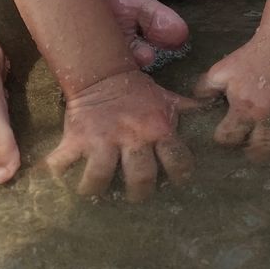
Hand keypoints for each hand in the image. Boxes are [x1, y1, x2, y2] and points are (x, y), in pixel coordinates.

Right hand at [44, 69, 198, 201]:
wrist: (103, 74)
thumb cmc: (139, 92)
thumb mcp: (166, 99)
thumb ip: (187, 110)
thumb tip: (211, 111)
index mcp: (157, 128)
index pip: (177, 160)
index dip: (179, 175)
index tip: (176, 183)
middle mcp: (132, 136)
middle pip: (140, 177)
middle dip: (140, 192)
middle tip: (136, 194)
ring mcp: (102, 139)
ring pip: (99, 176)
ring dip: (96, 189)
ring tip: (98, 192)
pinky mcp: (76, 139)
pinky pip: (62, 162)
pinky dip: (58, 173)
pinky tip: (60, 179)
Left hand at [193, 34, 269, 162]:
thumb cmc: (252, 56)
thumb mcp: (224, 69)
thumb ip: (206, 88)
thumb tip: (194, 104)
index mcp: (245, 108)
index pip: (228, 138)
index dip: (226, 140)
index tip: (230, 137)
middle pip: (267, 151)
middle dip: (263, 156)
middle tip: (265, 151)